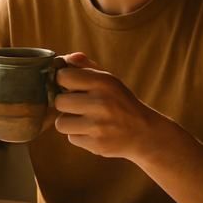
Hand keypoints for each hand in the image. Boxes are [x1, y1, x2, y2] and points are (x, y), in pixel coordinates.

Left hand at [53, 52, 167, 159]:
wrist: (144, 133)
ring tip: (84, 120)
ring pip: (61, 123)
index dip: (61, 80)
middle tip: (78, 105)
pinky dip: (78, 135)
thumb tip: (63, 58)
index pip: (63, 76)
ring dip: (69, 122)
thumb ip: (86, 67)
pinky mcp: (96, 144)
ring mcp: (98, 126)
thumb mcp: (109, 81)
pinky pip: (71, 138)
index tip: (68, 84)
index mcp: (104, 82)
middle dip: (65, 103)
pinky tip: (93, 132)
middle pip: (59, 101)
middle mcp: (101, 103)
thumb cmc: (121, 103)